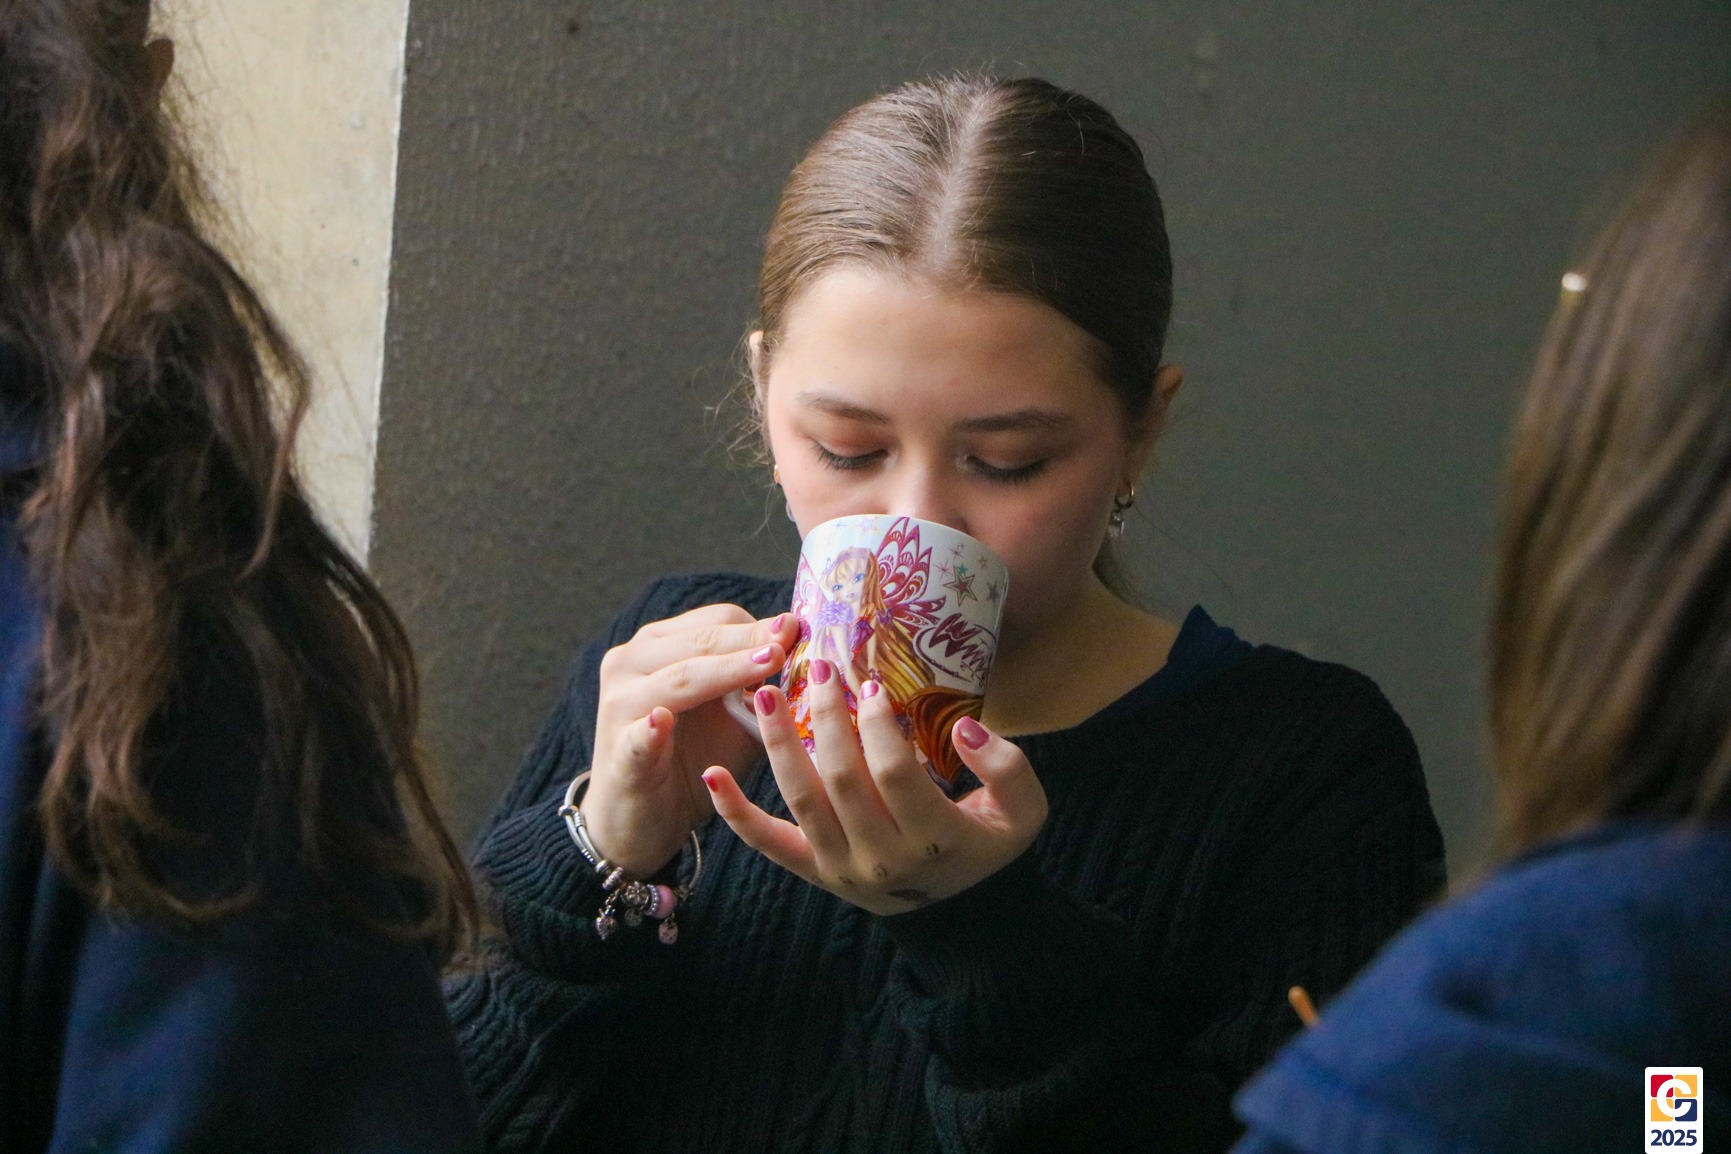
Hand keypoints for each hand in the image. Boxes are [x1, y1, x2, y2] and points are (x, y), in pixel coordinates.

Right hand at [583, 605, 797, 874]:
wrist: (641, 819)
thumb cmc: (695, 757)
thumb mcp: (734, 715)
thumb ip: (763, 686)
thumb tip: (814, 658)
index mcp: (661, 644)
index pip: (717, 621)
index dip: (760, 626)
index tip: (799, 631)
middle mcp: (632, 662)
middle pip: (700, 642)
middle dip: (749, 641)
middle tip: (790, 640)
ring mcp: (619, 705)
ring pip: (678, 679)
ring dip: (723, 672)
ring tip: (765, 664)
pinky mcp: (617, 752)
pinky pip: (637, 737)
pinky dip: (651, 730)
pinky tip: (663, 720)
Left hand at [702, 659, 1047, 914]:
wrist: (960, 910)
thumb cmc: (989, 844)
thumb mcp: (1024, 811)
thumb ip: (1008, 768)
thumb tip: (966, 730)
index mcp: (934, 838)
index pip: (895, 774)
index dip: (879, 726)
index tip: (873, 683)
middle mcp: (882, 857)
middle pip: (840, 780)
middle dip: (824, 719)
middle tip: (816, 669)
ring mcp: (842, 868)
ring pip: (800, 800)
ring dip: (777, 745)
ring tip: (762, 694)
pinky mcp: (814, 872)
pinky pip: (768, 844)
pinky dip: (735, 813)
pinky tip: (712, 776)